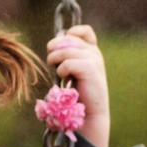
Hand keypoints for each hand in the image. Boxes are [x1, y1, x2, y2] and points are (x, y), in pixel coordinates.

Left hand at [46, 25, 109, 146]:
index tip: (60, 46)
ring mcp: (94, 60)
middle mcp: (94, 53)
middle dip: (54, 49)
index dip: (70, 34)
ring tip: (58, 72)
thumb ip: (65, 57)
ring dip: (55, 60)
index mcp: (91, 52)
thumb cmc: (76, 95)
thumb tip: (53, 44)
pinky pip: (68, 63)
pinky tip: (64, 79)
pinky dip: (62, 70)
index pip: (83, 31)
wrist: (89, 114)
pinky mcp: (91, 70)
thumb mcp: (71, 72)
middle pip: (68, 39)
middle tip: (52, 63)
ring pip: (65, 50)